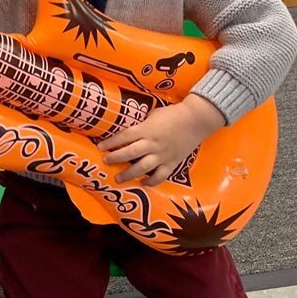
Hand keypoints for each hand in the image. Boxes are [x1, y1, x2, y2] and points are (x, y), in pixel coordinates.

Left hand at [98, 94, 225, 185]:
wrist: (196, 120)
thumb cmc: (173, 113)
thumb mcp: (153, 114)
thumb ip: (142, 124)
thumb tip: (131, 130)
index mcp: (146, 129)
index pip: (124, 137)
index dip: (111, 142)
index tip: (100, 147)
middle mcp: (152, 143)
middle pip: (130, 153)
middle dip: (115, 158)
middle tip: (105, 161)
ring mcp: (162, 155)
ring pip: (143, 167)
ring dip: (129, 174)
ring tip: (118, 179)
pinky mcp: (172, 162)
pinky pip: (160, 175)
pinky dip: (151, 181)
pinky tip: (143, 183)